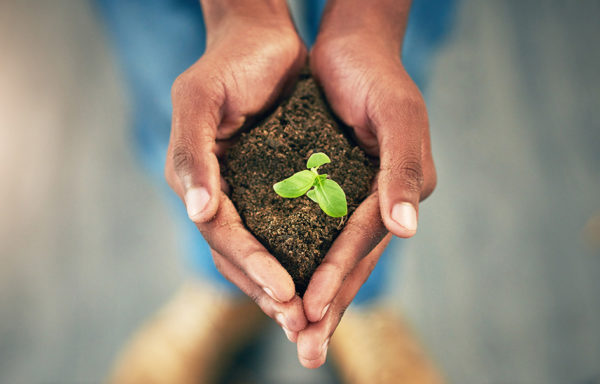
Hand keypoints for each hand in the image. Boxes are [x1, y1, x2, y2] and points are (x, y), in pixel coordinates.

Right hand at [165, 2, 307, 338]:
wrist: (260, 37)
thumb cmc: (227, 63)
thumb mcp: (199, 99)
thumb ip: (193, 156)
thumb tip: (198, 211)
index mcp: (196, 179)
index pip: (221, 234)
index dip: (251, 264)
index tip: (286, 293)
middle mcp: (218, 192)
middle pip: (238, 254)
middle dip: (267, 291)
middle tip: (301, 327)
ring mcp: (244, 191)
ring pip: (261, 249)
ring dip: (282, 285)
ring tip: (311, 317)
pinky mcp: (271, 184)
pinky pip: (284, 227)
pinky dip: (299, 254)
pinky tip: (322, 273)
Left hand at [296, 14, 436, 366]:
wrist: (353, 47)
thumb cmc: (377, 76)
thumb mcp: (398, 116)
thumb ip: (404, 172)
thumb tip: (406, 231)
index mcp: (400, 192)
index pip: (363, 243)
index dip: (338, 276)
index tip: (310, 311)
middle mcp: (380, 201)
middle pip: (351, 262)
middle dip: (329, 306)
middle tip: (307, 353)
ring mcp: (357, 197)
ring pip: (333, 255)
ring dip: (315, 295)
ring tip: (295, 334)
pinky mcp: (333, 188)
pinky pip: (316, 232)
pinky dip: (302, 260)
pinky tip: (284, 283)